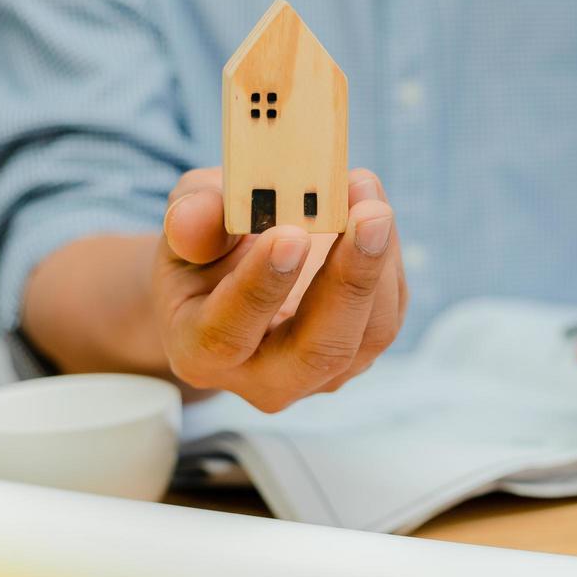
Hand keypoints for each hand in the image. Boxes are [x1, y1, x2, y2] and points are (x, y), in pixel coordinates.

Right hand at [152, 167, 405, 410]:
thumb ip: (190, 220)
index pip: (228, 334)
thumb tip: (192, 217)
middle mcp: (262, 379)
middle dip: (350, 280)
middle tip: (370, 216)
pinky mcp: (360, 353)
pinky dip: (390, 258)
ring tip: (372, 197)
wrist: (231, 280)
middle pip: (317, 351)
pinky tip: (374, 211)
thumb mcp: (186, 226)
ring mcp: (318, 374)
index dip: (260, 287)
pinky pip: (388, 313)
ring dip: (380, 262)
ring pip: (369, 335)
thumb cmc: (205, 250)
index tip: (290, 234)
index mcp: (199, 353)